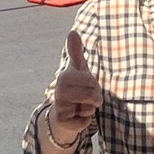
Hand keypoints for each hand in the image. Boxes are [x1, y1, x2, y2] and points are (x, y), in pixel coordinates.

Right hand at [49, 31, 100, 145]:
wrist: (64, 111)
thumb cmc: (76, 87)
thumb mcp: (78, 69)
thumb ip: (76, 52)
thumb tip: (72, 31)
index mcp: (64, 77)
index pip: (90, 81)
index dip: (94, 85)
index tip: (89, 85)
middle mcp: (59, 91)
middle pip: (91, 96)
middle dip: (95, 97)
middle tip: (89, 97)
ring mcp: (59, 106)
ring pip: (89, 109)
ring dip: (90, 109)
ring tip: (81, 105)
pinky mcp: (62, 121)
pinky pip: (84, 122)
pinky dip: (85, 121)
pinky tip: (77, 116)